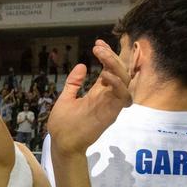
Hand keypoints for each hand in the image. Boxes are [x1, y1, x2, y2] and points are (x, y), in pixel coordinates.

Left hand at [46, 40, 130, 156]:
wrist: (61, 143)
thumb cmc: (63, 125)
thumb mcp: (66, 99)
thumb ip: (74, 84)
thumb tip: (81, 66)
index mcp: (98, 92)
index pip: (110, 69)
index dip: (108, 55)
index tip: (97, 43)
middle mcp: (107, 96)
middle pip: (120, 72)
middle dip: (112, 56)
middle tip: (98, 47)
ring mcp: (111, 104)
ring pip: (125, 80)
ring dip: (116, 65)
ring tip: (101, 54)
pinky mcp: (111, 113)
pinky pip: (123, 96)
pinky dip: (118, 84)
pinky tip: (105, 75)